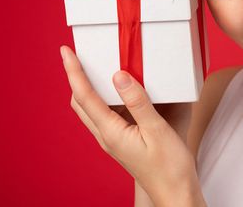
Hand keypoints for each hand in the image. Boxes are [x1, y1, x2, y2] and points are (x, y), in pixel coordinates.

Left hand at [60, 45, 204, 205]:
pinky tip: (118, 90)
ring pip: (91, 109)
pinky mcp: (123, 140)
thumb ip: (137, 102)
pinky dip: (104, 98)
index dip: (74, 72)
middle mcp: (107, 136)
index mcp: (111, 132)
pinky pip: (106, 115)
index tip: (66, 52)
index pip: (85, 96)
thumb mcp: (157, 129)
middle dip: (75, 78)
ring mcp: (113, 140)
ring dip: (87, 87)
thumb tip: (119, 76)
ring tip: (94, 68)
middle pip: (80, 103)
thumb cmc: (169, 165)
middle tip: (76, 57)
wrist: (175, 191)